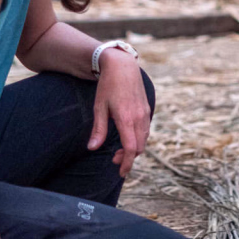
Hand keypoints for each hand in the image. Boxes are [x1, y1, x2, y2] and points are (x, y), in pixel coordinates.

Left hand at [89, 52, 151, 176]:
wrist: (123, 66)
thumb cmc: (108, 86)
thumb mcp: (99, 107)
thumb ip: (99, 129)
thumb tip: (92, 148)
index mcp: (126, 118)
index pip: (130, 148)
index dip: (126, 162)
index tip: (121, 172)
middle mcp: (139, 118)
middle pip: (139, 147)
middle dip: (128, 158)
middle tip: (114, 159)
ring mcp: (145, 113)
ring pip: (144, 139)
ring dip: (134, 149)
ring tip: (119, 151)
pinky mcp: (146, 109)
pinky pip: (145, 130)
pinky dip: (138, 139)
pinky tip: (128, 137)